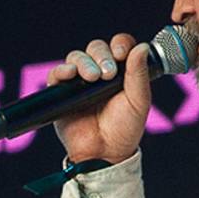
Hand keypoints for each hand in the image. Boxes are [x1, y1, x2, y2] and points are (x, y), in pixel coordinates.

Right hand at [46, 34, 158, 165]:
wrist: (104, 152)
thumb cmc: (125, 128)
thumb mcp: (138, 100)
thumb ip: (139, 74)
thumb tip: (142, 47)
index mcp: (120, 71)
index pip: (118, 45)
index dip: (119, 45)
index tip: (121, 54)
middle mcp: (99, 72)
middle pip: (96, 48)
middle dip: (101, 56)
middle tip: (107, 74)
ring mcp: (79, 82)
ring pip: (76, 57)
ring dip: (84, 63)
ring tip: (92, 78)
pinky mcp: (61, 93)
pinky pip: (56, 74)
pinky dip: (61, 70)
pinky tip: (69, 74)